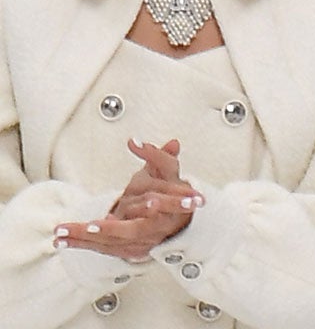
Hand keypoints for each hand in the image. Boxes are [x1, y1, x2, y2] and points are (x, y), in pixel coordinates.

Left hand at [54, 139, 201, 261]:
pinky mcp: (130, 250)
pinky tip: (62, 241)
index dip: (156, 204)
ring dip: (86, 238)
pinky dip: (82, 244)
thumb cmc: (170, 191)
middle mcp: (159, 228)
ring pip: (113, 241)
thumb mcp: (167, 171)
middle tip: (91, 226)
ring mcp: (144, 242)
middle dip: (112, 229)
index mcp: (174, 207)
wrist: (177, 221)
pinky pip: (103, 248)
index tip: (148, 202)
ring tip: (61, 233)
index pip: (167, 204)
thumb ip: (158, 155)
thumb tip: (143, 141)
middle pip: (134, 230)